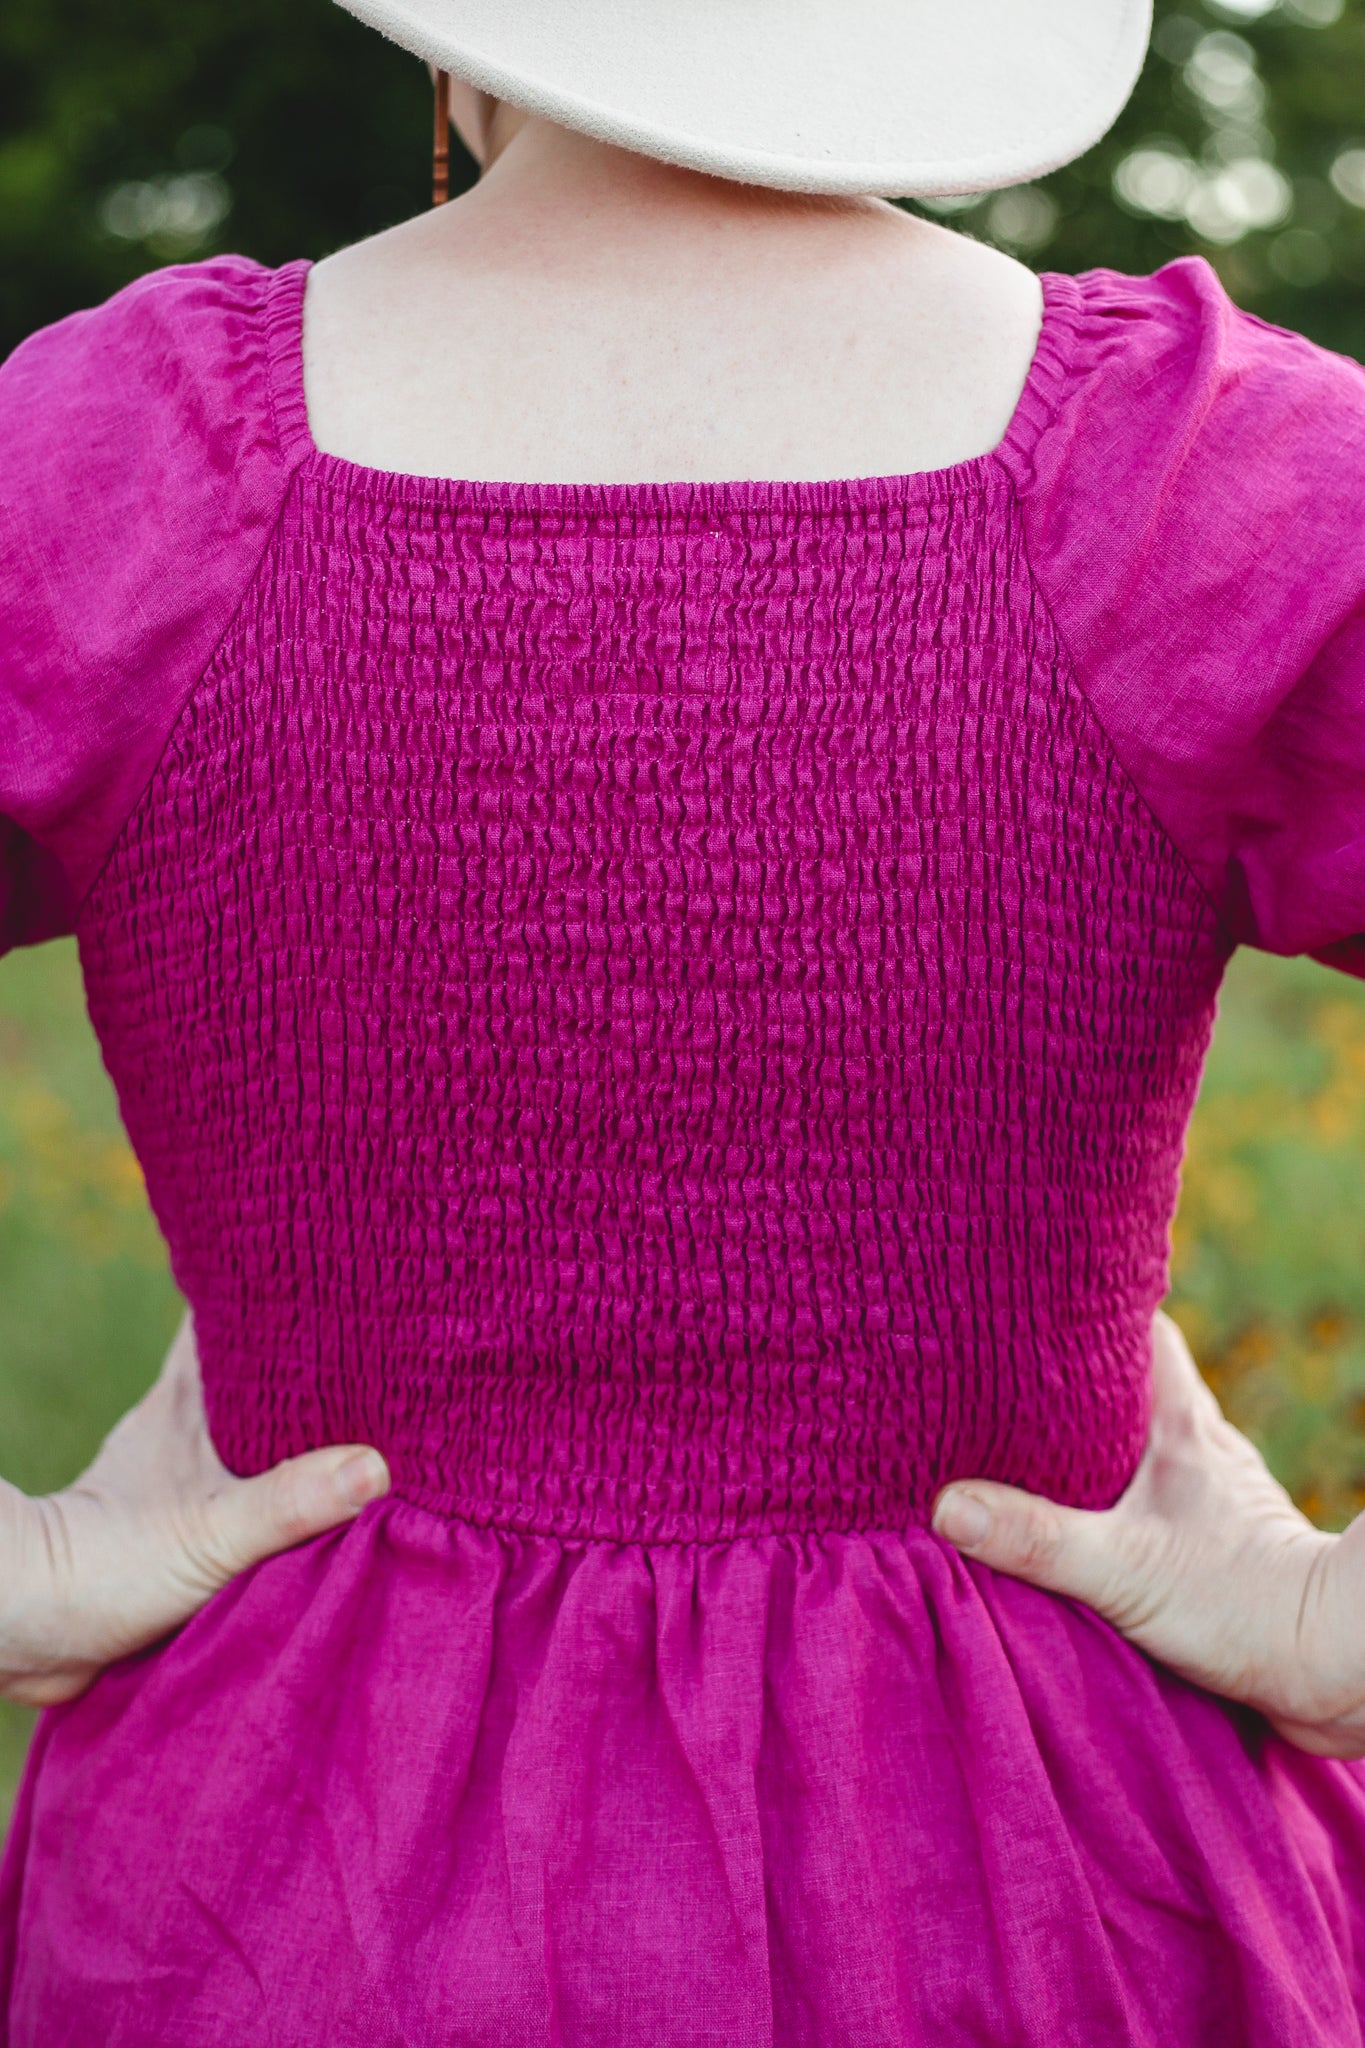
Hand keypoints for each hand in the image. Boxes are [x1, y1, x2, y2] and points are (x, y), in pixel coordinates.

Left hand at [0, 1309, 388, 1705]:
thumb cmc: (109, 1567)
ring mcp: (177, 1460)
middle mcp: (183, 1416)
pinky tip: (318, 1476)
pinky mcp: (178, 1508)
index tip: (331, 1262)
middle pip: (251, 1354)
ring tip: (365, 1397)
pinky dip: (279, 1461)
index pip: (230, 1307)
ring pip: (248, 1408)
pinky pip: (243, 1466)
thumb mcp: (211, 1533)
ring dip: (296, 1403)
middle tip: (373, 1327)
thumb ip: (290, 1501)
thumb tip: (375, 1466)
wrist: (33, 1626)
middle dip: (305, 1339)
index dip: (276, 1280)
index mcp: (187, 1397)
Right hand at [932, 1311, 1364, 1757]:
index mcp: (1184, 1428)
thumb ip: (1034, 1537)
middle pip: (1134, 1389)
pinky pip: (1157, 1506)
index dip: (1094, 1311)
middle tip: (1007, 1383)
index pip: (1145, 1332)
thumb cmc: (1244, 1605)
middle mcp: (1202, 1451)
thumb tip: (945, 1505)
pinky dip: (1120, 1506)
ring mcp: (1215, 1501)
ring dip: (1096, 1452)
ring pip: (1145, 1449)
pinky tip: (1085, 1531)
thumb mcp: (1123, 1569)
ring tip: (1026, 1456)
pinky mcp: (1220, 1552)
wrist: (1334, 1666)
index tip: (1037, 1302)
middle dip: (1076, 1385)